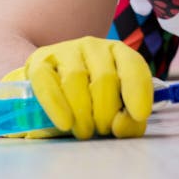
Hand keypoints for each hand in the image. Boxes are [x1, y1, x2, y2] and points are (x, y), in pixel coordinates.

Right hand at [2, 36, 152, 139]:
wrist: (42, 91)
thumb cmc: (87, 104)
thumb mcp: (112, 112)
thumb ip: (126, 122)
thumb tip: (121, 126)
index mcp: (119, 54)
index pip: (133, 66)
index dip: (138, 90)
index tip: (139, 114)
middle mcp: (94, 46)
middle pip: (105, 78)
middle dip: (105, 112)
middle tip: (100, 131)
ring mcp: (65, 50)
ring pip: (76, 80)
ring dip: (82, 114)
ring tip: (83, 132)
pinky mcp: (39, 62)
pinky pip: (48, 82)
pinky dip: (57, 105)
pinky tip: (65, 123)